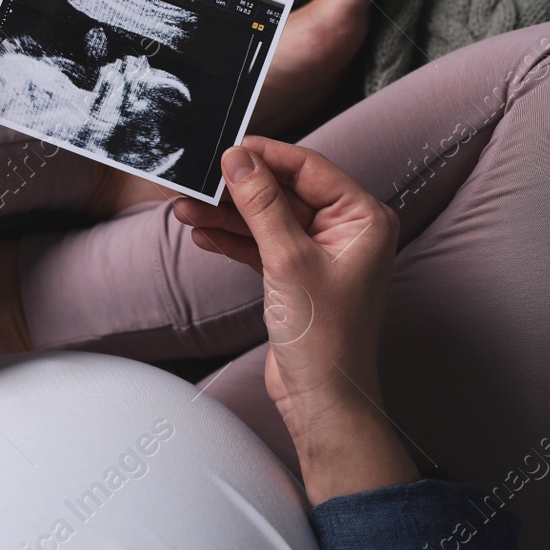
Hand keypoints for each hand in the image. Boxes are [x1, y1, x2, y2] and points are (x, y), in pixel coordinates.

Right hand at [173, 138, 419, 502]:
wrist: (322, 400)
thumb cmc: (325, 338)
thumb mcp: (288, 261)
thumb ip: (262, 205)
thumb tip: (239, 159)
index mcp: (363, 218)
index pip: (309, 169)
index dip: (266, 156)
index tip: (228, 148)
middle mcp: (346, 230)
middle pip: (284, 192)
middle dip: (239, 189)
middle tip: (198, 180)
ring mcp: (321, 253)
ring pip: (267, 219)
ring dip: (227, 216)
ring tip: (186, 209)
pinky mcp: (297, 275)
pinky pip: (261, 244)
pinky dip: (233, 240)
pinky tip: (203, 233)